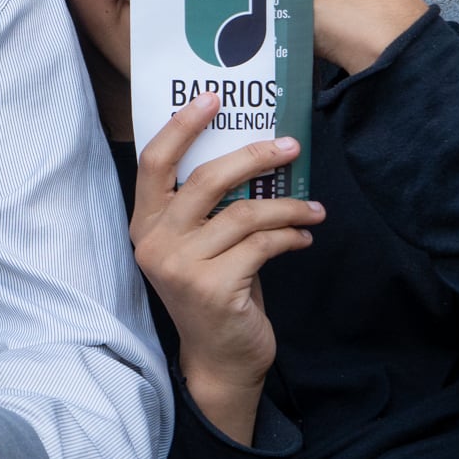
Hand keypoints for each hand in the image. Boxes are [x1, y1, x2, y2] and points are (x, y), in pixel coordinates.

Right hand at [130, 107, 322, 442]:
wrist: (219, 360)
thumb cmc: (215, 292)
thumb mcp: (200, 245)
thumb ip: (209, 208)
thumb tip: (255, 153)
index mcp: (145, 225)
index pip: (154, 163)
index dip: (181, 126)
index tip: (212, 98)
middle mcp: (155, 243)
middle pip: (206, 179)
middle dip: (253, 156)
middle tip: (289, 146)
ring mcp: (181, 267)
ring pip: (245, 213)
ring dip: (288, 207)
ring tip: (313, 210)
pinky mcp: (213, 287)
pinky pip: (263, 245)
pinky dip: (291, 237)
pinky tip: (304, 238)